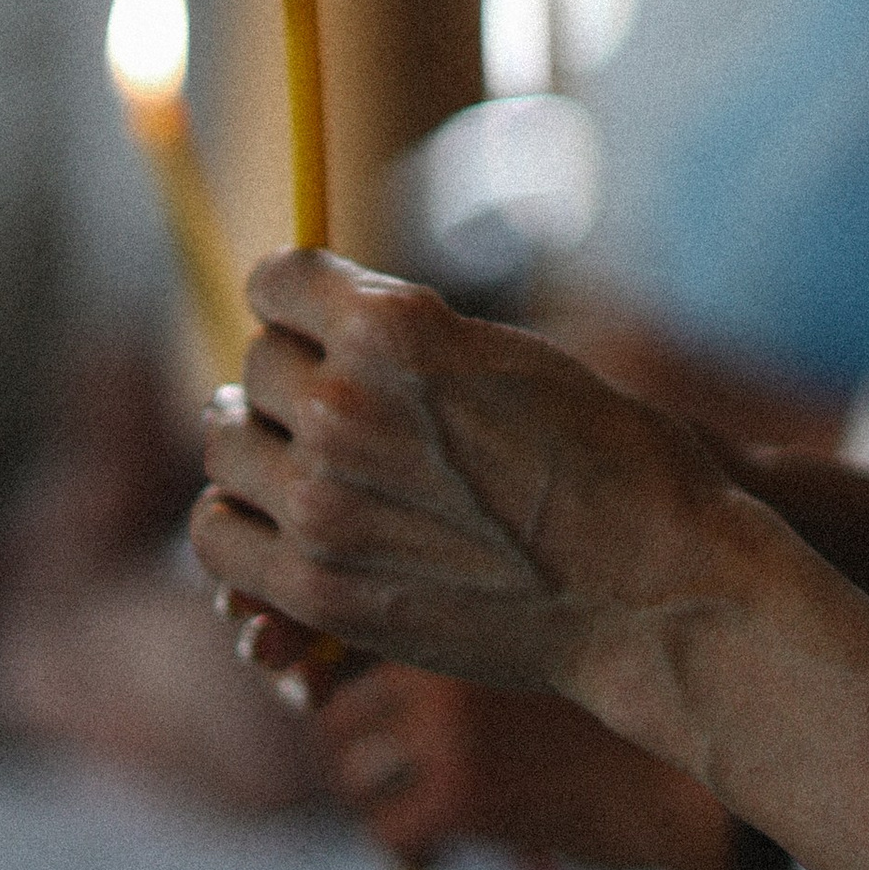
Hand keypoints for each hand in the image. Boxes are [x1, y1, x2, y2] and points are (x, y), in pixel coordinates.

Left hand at [193, 250, 749, 744]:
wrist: (651, 588)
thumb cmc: (606, 462)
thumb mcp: (502, 352)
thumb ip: (404, 340)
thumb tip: (321, 332)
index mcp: (392, 324)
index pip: (274, 281)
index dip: (298, 302)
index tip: (317, 327)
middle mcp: (343, 404)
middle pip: (255, 365)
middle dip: (293, 381)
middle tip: (337, 414)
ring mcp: (321, 501)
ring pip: (225, 444)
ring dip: (259, 449)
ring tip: (302, 466)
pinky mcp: (315, 587)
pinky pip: (217, 532)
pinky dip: (239, 523)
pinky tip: (281, 524)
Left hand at [309, 660, 742, 869]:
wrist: (688, 776)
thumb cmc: (617, 702)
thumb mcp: (529, 642)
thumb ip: (459, 632)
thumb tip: (343, 669)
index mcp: (456, 593)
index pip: (343, 623)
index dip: (331, 667)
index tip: (346, 700)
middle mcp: (443, 647)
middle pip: (334, 699)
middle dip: (352, 739)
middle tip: (386, 767)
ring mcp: (450, 723)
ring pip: (349, 766)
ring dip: (372, 794)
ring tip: (414, 806)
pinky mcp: (467, 795)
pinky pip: (389, 827)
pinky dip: (407, 845)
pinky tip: (443, 846)